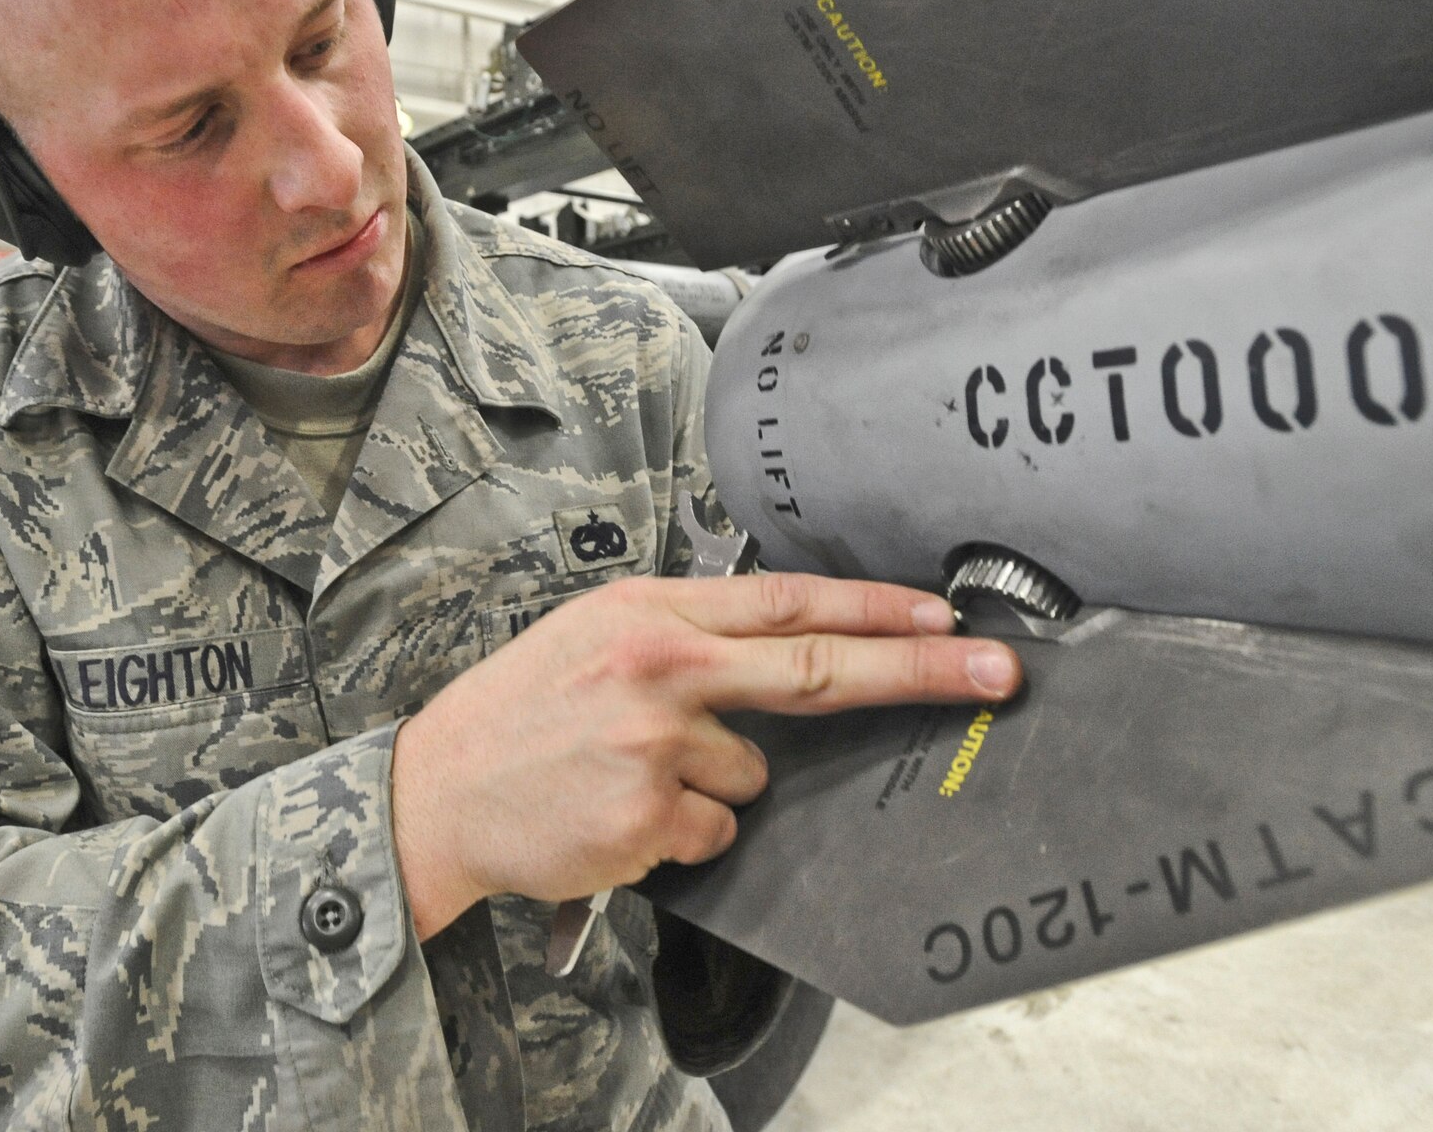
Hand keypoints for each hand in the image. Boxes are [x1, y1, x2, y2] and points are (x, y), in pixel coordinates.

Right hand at [391, 572, 1021, 938]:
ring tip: (631, 772)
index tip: (945, 614)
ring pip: (754, 775)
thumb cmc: (518, 711)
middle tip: (996, 673)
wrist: (436, 792)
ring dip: (715, 783)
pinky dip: (681, 831)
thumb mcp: (595, 630)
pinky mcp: (650, 815)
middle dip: (921, 671)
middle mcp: (661, 666)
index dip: (875, 608)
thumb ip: (687, 631)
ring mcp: (658, 743)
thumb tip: (787, 644)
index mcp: (651, 609)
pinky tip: (621, 811)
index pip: (788, 599)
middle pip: (818, 667)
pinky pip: (716, 832)